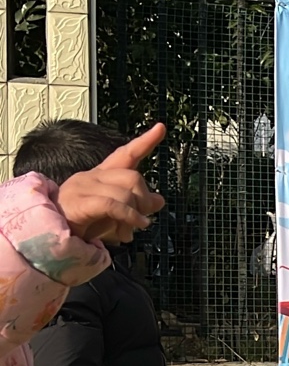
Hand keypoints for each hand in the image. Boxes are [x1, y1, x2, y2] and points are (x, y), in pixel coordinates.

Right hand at [57, 124, 166, 244]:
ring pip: (125, 192)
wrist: (50, 239)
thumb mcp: (115, 215)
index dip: (145, 142)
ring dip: (135, 214)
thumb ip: (135, 205)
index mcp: (100, 176)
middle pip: (132, 177)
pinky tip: (134, 226)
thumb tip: (159, 200)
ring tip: (131, 230)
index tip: (161, 127)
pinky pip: (113, 205)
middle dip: (144, 199)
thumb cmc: (82, 225)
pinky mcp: (79, 202)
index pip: (125, 154)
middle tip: (143, 220)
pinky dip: (129, 217)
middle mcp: (90, 176)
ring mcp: (82, 187)